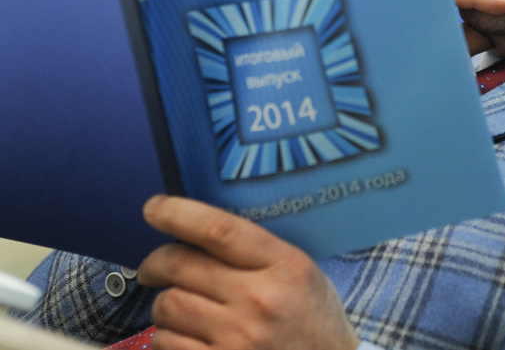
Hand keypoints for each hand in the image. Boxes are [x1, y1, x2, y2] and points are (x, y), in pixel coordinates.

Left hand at [138, 195, 359, 349]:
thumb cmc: (312, 317)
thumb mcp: (300, 271)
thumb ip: (256, 252)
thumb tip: (194, 230)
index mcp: (282, 265)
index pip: (220, 230)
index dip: (178, 214)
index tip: (155, 208)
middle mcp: (258, 300)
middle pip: (180, 266)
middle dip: (155, 264)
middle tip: (153, 269)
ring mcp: (237, 338)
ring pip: (167, 307)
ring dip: (165, 306)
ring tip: (183, 311)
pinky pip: (165, 344)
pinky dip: (167, 339)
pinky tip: (187, 338)